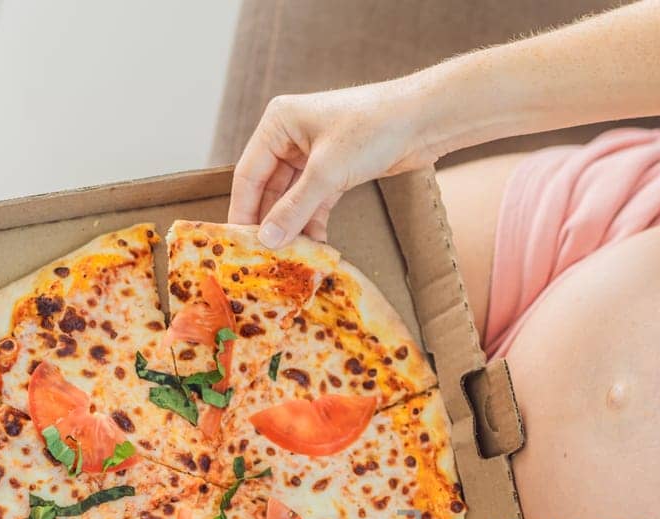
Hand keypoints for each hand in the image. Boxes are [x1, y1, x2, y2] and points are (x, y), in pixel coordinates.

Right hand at [228, 79, 442, 245]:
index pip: (248, 173)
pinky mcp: (337, 169)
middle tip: (262, 256)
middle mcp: (291, 135)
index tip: (237, 243)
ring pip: (294, 196)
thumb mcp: (327, 172)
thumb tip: (267, 240)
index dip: (243, 209)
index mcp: (278, 123)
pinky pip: (316, 200)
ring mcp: (314, 153)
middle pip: (269, 186)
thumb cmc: (372, 129)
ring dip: (293, 224)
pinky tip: (314, 244)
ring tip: (288, 256)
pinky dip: (314, 220)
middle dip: (269, 220)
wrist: (422, 121)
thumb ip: (295, 208)